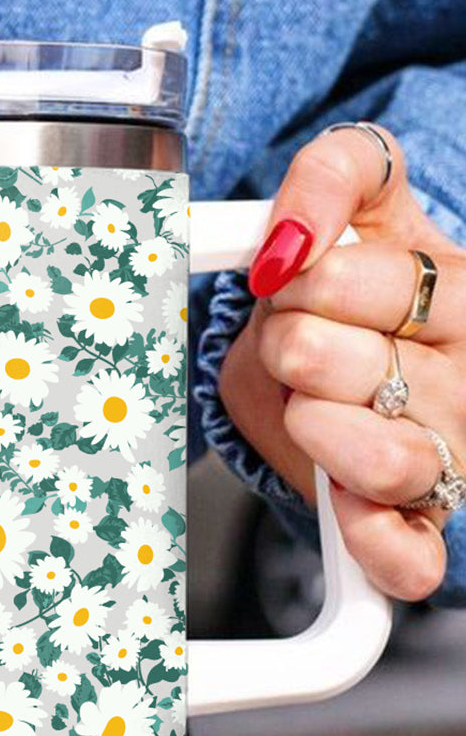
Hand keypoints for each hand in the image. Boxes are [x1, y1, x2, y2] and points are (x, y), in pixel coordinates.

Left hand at [218, 124, 465, 601]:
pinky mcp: (427, 531)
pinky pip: (406, 559)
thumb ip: (333, 177)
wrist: (343, 363)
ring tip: (313, 409)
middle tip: (301, 349)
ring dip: (310, 428)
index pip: (369, 279)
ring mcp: (456, 459)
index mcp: (465, 294)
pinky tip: (344, 499)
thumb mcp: (361, 201)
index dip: (302, 281)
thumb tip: (291, 240)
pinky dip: (367, 537)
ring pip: (382, 460)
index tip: (297, 282)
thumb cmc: (359, 288)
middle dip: (288, 348)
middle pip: (330, 363)